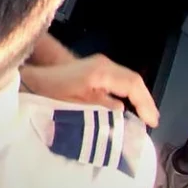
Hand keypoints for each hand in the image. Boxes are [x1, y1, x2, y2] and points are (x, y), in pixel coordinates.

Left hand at [21, 53, 159, 127]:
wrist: (35, 77)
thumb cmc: (50, 92)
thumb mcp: (74, 105)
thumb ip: (99, 108)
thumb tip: (121, 110)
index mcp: (100, 72)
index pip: (131, 84)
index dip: (144, 103)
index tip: (151, 122)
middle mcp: (103, 65)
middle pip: (134, 80)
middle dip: (145, 101)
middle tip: (152, 122)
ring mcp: (101, 64)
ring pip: (129, 79)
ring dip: (139, 97)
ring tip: (147, 117)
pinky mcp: (98, 68)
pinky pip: (121, 79)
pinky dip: (130, 92)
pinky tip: (132, 107)